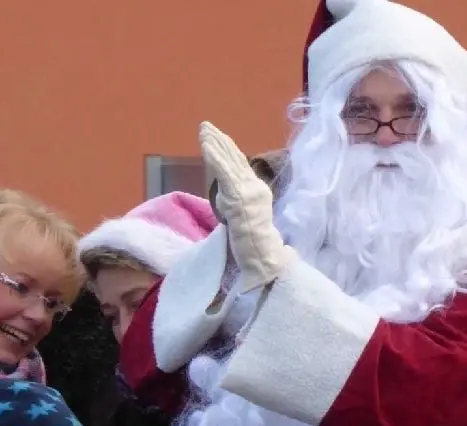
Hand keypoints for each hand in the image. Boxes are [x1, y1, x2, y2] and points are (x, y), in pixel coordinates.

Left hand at [199, 122, 294, 292]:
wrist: (263, 257)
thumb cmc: (255, 247)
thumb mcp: (243, 219)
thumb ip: (235, 204)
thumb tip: (224, 194)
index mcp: (257, 191)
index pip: (241, 166)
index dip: (229, 150)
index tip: (218, 138)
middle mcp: (254, 187)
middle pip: (235, 158)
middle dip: (220, 141)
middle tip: (206, 126)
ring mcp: (247, 190)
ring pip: (228, 161)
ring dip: (214, 143)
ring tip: (203, 130)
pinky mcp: (237, 195)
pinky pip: (223, 171)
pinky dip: (213, 156)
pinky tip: (205, 144)